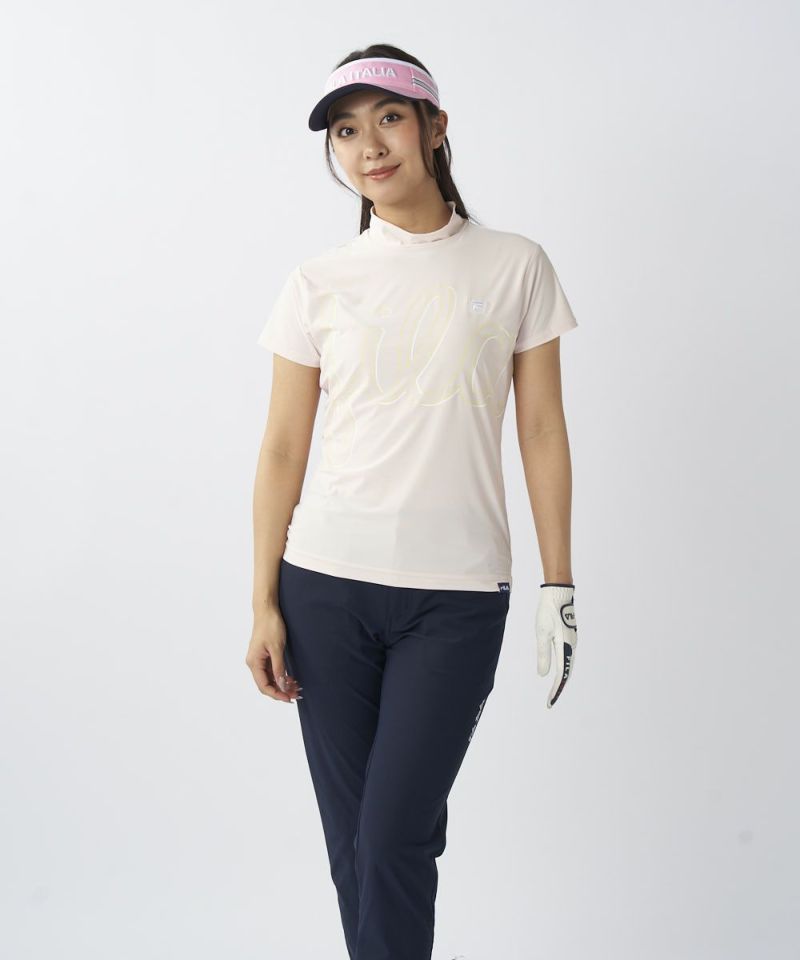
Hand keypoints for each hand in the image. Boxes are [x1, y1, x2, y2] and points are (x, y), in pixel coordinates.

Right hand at [246, 607, 302, 702]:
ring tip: (296, 687)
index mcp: (254, 662)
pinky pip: (271, 670)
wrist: (267, 610)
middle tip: (296, 694)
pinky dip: (281, 676)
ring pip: (270, 678)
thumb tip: (281, 685)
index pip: (264, 685)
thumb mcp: (277, 648)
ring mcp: (259, 659)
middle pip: (266, 684)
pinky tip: (291, 678)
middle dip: (281, 691)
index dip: (276, 694)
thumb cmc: (270, 625)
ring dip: (282, 684)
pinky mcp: (264, 655)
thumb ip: (278, 667)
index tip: (289, 699)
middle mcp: (254, 663)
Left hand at [535, 583, 576, 708]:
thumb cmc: (548, 612)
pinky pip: (567, 656)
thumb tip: (543, 675)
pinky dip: (562, 667)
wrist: (558, 593)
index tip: (550, 702)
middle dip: (559, 687)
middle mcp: (571, 646)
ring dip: (561, 677)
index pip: (562, 674)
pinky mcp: (569, 636)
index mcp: (565, 647)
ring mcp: (571, 641)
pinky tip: (557, 669)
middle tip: (551, 700)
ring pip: (568, 664)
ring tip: (554, 689)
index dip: (556, 690)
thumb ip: (543, 654)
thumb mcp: (542, 633)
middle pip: (567, 672)